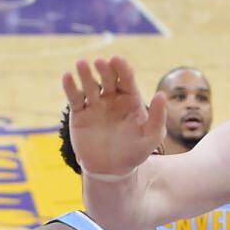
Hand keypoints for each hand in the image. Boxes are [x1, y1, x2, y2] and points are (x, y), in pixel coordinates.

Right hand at [61, 57, 165, 177]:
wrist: (112, 170)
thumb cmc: (136, 151)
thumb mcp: (152, 136)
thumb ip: (158, 116)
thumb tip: (161, 94)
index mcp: (131, 99)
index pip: (126, 79)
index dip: (122, 68)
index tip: (116, 60)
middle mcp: (113, 99)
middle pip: (108, 78)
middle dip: (104, 69)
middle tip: (100, 62)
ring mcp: (95, 105)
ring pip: (90, 85)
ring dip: (85, 74)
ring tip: (81, 64)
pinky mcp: (80, 115)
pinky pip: (75, 98)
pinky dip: (70, 87)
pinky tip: (67, 76)